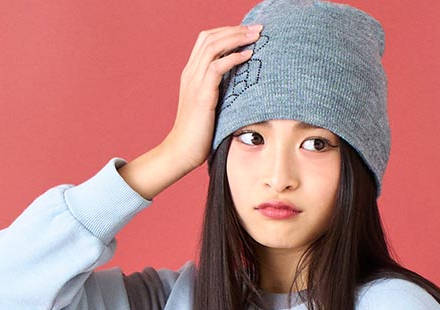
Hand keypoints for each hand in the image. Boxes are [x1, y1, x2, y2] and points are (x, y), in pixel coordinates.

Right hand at [166, 23, 263, 171]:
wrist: (182, 151)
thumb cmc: (198, 133)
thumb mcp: (209, 106)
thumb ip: (218, 90)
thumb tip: (238, 85)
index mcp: (191, 74)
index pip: (207, 40)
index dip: (228, 31)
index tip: (248, 32)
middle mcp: (191, 73)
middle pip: (210, 37)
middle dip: (235, 29)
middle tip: (257, 29)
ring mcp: (194, 83)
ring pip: (213, 46)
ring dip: (236, 38)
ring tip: (255, 37)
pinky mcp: (201, 96)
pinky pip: (216, 67)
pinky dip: (233, 58)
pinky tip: (248, 55)